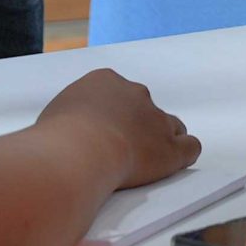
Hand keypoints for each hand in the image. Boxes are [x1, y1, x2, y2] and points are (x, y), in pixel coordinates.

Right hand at [37, 68, 200, 187]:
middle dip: (137, 127)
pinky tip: (173, 164)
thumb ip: (69, 119)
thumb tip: (62, 133)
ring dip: (162, 140)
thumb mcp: (55, 117)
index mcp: (105, 81)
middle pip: (145, 109)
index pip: (118, 95)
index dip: (114, 116)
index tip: (104, 133)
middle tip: (121, 150)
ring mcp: (156, 119)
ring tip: (148, 160)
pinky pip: (190, 147)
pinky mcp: (171, 148)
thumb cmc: (56, 138)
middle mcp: (135, 94)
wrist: (76, 152)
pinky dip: (184, 154)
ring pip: (172, 126)